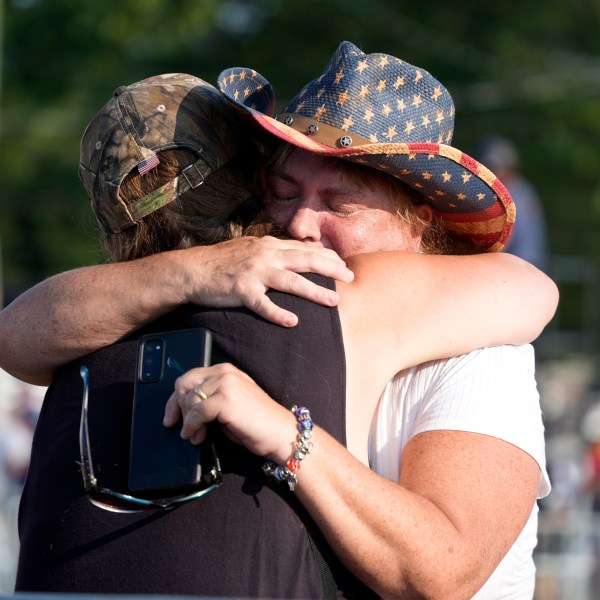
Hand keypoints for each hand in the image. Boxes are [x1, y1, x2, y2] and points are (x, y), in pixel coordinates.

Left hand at [164, 363, 296, 460]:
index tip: (171, 417)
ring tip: (196, 435)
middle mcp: (224, 373)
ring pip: (189, 399)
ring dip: (187, 421)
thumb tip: (182, 409)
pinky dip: (191, 426)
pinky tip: (195, 435)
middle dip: (178, 407)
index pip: (188, 377)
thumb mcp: (228, 403)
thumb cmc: (255, 422)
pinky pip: (196, 412)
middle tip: (184, 427)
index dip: (175, 399)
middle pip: (183, 384)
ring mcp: (226, 384)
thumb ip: (209, 399)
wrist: (279, 432)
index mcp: (225, 370)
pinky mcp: (226, 400)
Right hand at [177, 236, 353, 326]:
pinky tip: (292, 322)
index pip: (304, 249)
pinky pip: (262, 304)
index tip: (344, 265)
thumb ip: (275, 250)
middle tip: (350, 277)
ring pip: (290, 281)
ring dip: (314, 291)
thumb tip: (300, 252)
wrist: (193, 269)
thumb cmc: (224, 261)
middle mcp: (265, 255)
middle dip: (331, 269)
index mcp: (269, 245)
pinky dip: (277, 313)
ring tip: (334, 301)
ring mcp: (254, 272)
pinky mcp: (240, 290)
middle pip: (305, 260)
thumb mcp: (252, 248)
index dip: (327, 257)